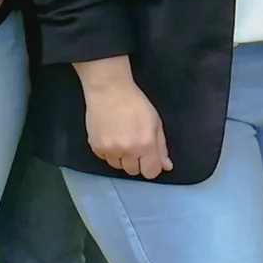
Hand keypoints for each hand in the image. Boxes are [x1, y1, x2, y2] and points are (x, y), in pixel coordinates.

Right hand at [76, 58, 170, 177]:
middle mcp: (127, 150)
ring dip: (121, 157)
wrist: (109, 89)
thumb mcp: (155, 122)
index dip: (151, 166)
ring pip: (118, 166)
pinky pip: (105, 158)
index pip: (151, 173)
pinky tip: (111, 135)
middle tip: (134, 143)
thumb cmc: (134, 102)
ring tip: (121, 138)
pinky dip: (108, 151)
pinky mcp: (95, 146)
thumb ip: (161, 147)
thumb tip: (166, 166)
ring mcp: (109, 150)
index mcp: (146, 144)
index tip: (148, 158)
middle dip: (136, 161)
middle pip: (133, 171)